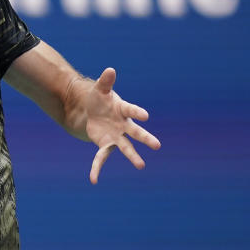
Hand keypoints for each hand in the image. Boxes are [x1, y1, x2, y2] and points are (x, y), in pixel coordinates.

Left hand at [78, 68, 161, 183]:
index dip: (137, 113)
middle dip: (145, 138)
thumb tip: (110, 70)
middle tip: (157, 145)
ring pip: (126, 147)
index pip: (131, 111)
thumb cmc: (100, 100)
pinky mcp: (105, 145)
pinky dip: (96, 168)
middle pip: (136, 133)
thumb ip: (105, 82)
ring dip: (133, 156)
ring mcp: (116, 137)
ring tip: (141, 166)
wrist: (92, 112)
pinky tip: (93, 180)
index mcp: (123, 110)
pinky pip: (101, 158)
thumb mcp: (100, 90)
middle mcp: (123, 125)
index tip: (145, 116)